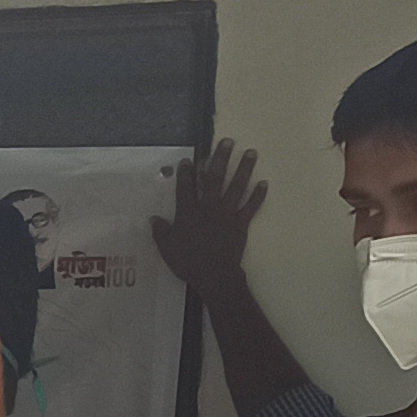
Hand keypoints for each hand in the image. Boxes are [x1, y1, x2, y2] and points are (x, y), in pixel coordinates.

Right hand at [152, 137, 266, 292]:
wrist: (214, 275)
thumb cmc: (188, 262)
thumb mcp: (167, 248)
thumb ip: (160, 231)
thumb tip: (152, 219)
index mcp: (188, 213)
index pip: (186, 188)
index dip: (186, 173)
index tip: (189, 159)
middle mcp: (208, 208)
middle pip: (214, 179)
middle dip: (220, 158)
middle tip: (228, 141)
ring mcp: (227, 214)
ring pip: (236, 187)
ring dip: (244, 169)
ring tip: (251, 152)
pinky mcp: (241, 223)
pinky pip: (251, 207)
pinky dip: (258, 196)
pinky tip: (264, 183)